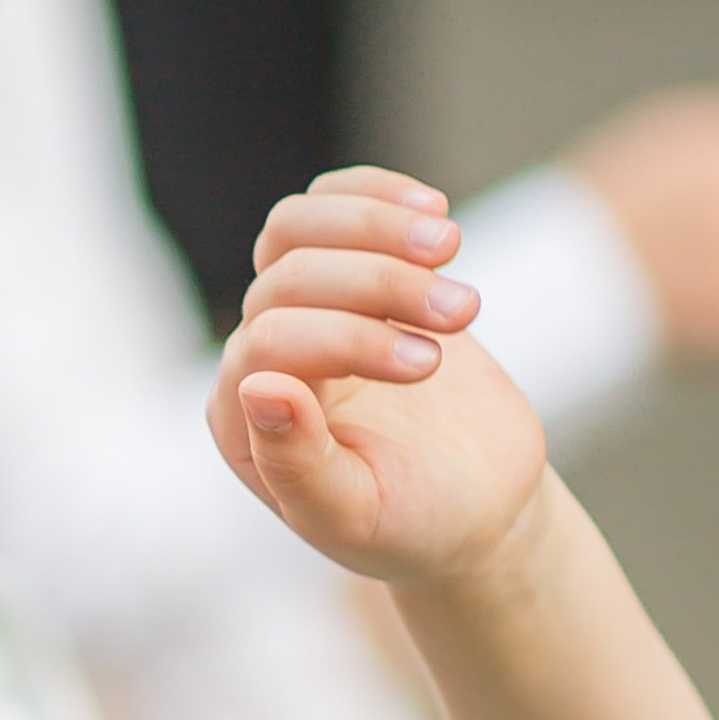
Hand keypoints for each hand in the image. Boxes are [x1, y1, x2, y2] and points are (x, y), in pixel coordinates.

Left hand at [210, 165, 546, 585]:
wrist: (475, 505)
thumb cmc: (413, 527)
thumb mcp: (358, 517)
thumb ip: (299, 465)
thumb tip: (258, 388)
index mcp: (243, 423)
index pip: (269, 342)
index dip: (348, 338)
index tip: (429, 364)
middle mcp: (257, 359)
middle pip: (289, 276)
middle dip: (381, 284)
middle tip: (466, 313)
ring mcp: (298, 311)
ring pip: (297, 227)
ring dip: (376, 224)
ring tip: (452, 245)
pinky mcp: (345, 275)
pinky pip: (332, 204)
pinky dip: (376, 193)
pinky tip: (433, 208)